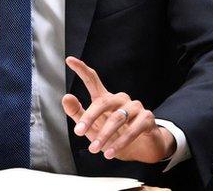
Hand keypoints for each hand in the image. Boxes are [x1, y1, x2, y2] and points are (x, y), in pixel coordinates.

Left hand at [61, 56, 175, 163]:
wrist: (140, 152)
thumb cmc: (113, 136)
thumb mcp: (92, 128)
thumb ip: (78, 114)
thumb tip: (66, 97)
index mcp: (105, 99)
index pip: (92, 80)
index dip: (82, 70)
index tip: (69, 60)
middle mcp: (120, 99)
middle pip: (103, 101)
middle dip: (90, 117)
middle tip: (79, 132)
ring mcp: (135, 107)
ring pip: (118, 118)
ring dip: (105, 135)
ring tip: (95, 149)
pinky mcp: (147, 119)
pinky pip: (133, 129)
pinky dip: (120, 142)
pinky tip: (111, 152)